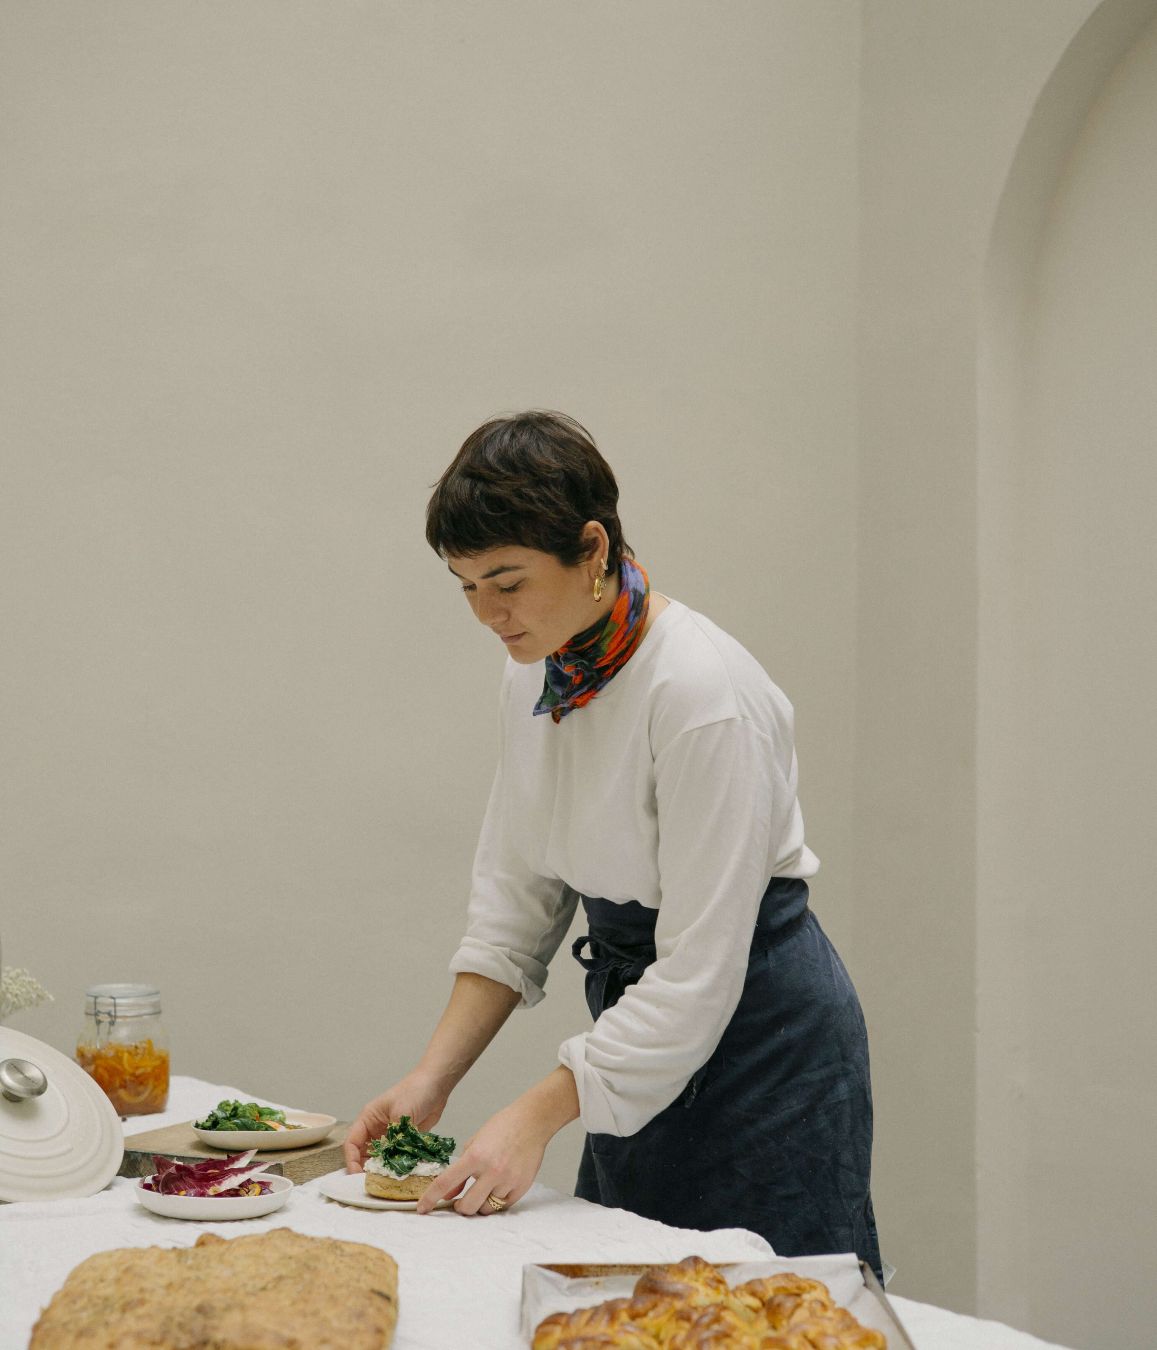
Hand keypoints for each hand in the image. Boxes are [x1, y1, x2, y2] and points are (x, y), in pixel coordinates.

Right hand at [343, 1071, 449, 1173]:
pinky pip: (396, 1157)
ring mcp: (390, 1135)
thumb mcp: (401, 1112)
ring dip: (382, 1169)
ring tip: (387, 1182)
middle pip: (363, 1154)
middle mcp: (376, 1129)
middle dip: (366, 1169)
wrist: (436, 1084)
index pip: (352, 1143)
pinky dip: (397, 1166)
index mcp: (368, 1119)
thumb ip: (394, 1135)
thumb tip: (391, 1158)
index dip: (351, 1160)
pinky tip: (402, 1175)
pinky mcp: (404, 1140)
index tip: (357, 1176)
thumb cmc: (415, 1090)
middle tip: (373, 1183)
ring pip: (380, 1158)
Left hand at [415, 1096, 551, 1215]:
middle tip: (461, 1201)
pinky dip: (496, 1201)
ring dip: (480, 1204)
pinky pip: (503, 1206)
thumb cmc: (502, 1127)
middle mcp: (491, 1171)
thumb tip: (449, 1194)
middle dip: (460, 1208)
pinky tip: (497, 1188)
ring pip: (486, 1209)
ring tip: (483, 1190)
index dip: (431, 1198)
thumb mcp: (475, 1143)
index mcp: (476, 1156)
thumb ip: (461, 1170)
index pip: (446, 1182)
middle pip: (467, 1206)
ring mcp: (508, 1180)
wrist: (532, 1121)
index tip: (422, 1208)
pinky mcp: (521, 1187)